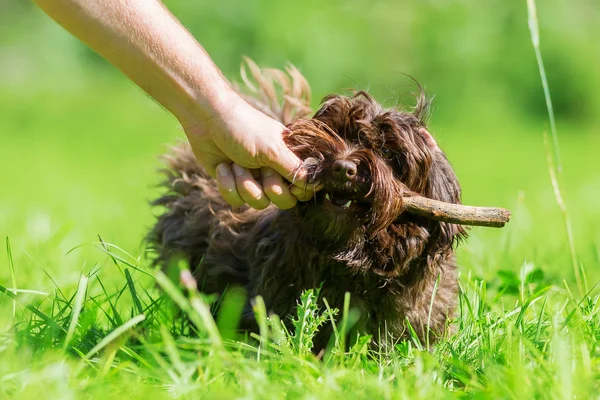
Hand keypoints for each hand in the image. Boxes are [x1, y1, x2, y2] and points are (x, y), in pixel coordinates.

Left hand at [183, 95, 315, 209]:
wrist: (207, 121)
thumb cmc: (244, 128)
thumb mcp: (273, 149)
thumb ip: (294, 169)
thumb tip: (313, 185)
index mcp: (288, 158)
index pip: (304, 186)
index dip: (298, 191)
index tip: (291, 186)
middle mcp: (274, 170)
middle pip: (284, 201)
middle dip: (270, 189)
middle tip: (262, 172)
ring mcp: (253, 178)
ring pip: (258, 202)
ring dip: (245, 184)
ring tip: (236, 164)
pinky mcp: (233, 184)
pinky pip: (236, 200)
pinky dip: (227, 184)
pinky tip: (223, 167)